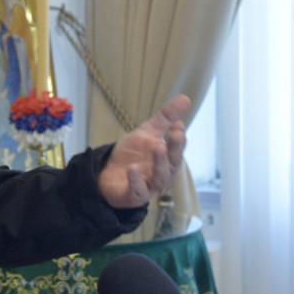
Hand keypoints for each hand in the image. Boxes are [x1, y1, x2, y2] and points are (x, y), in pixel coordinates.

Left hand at [97, 94, 189, 208]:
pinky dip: (136, 180)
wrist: (107, 173)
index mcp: (167, 158)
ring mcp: (148, 185)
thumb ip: (166, 118)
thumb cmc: (133, 155)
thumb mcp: (148, 133)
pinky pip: (137, 190)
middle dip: (174, 149)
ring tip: (158, 147)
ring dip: (159, 163)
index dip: (178, 138)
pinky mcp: (133, 195)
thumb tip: (185, 98)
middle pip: (172, 163)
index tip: (177, 125)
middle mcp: (161, 173)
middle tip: (175, 134)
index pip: (177, 149)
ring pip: (159, 177)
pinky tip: (133, 168)